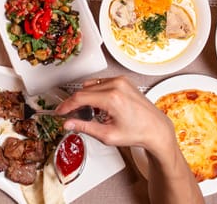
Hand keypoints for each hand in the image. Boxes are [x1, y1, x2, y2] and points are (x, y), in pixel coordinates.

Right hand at [55, 76, 175, 156]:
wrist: (156, 129)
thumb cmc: (137, 132)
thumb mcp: (108, 135)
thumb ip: (85, 127)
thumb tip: (68, 124)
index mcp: (112, 98)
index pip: (80, 97)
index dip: (66, 105)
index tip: (60, 111)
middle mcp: (116, 85)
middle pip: (84, 90)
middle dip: (75, 103)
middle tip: (72, 115)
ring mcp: (120, 81)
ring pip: (91, 85)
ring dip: (86, 97)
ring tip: (91, 112)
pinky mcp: (123, 80)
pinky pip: (100, 83)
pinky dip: (96, 93)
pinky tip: (101, 105)